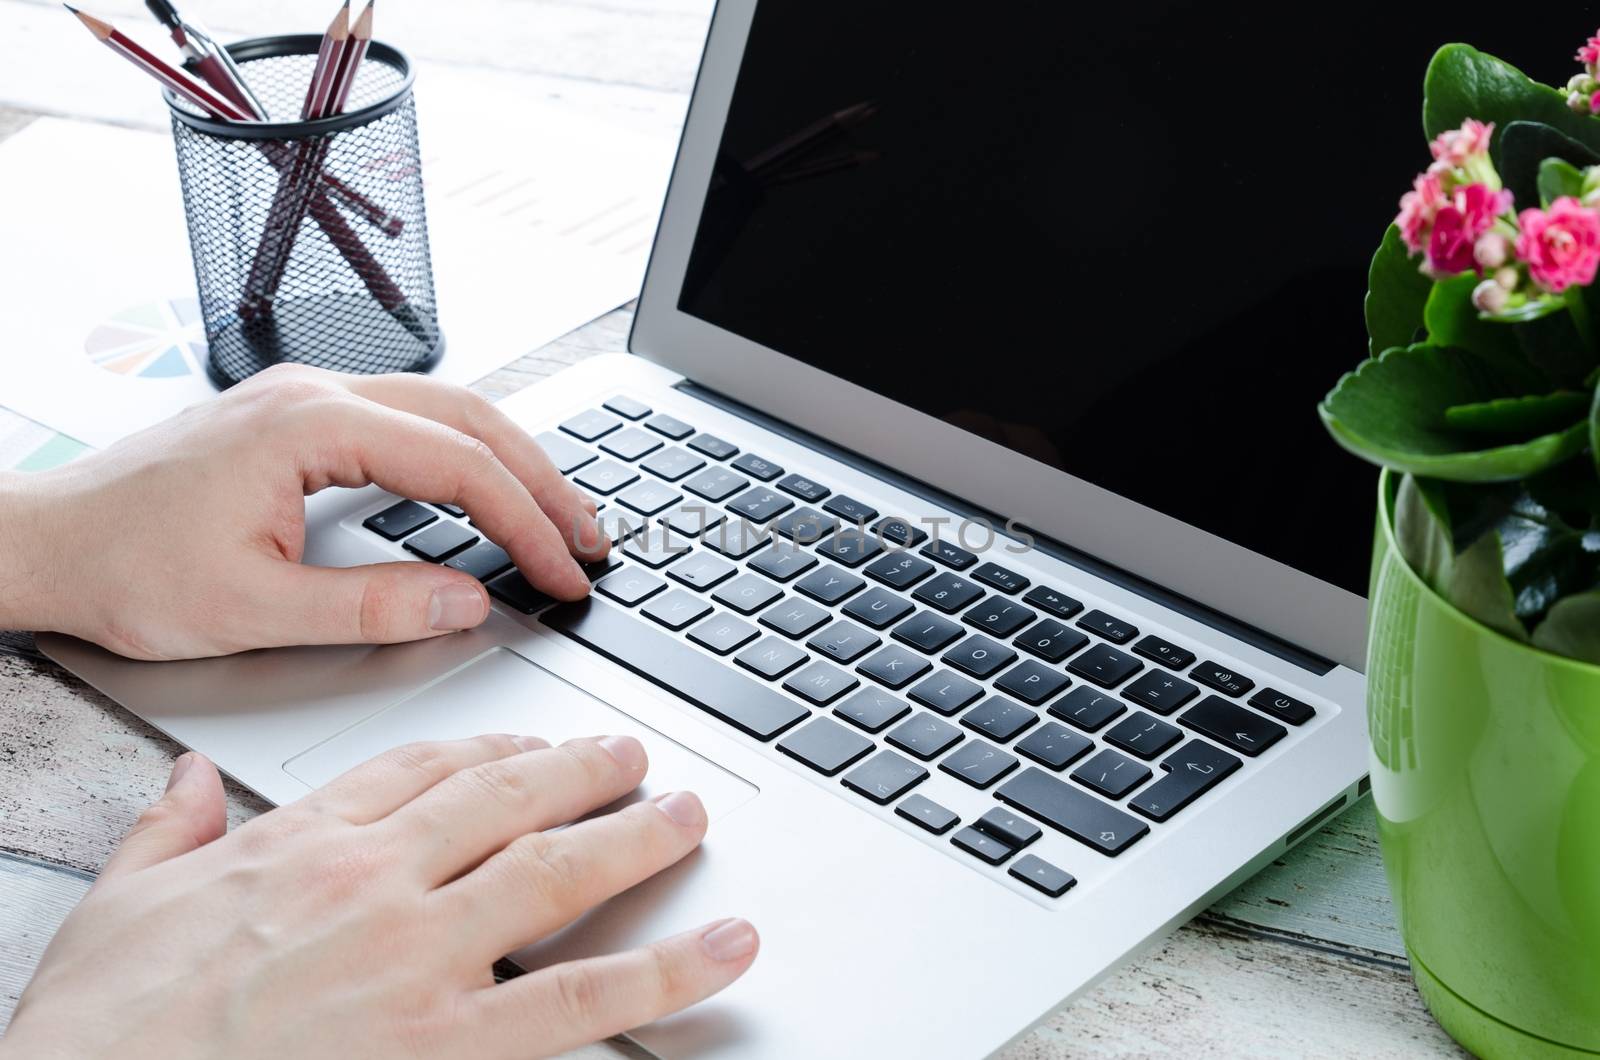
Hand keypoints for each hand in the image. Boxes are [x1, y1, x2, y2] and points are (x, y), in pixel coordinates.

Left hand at [0, 365, 607, 658]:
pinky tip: (483, 491)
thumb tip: (467, 601)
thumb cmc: (124, 569)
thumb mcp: (253, 610)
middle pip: (470, 418)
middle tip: (591, 538)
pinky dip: (464, 457)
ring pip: (445, 410)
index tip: (565, 574)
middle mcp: (315, 394)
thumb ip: (373, 607)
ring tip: (558, 515)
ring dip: (511, 461)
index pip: (458, 465)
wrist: (45, 542)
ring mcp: (306, 399)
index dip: (527, 523)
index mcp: (310, 427)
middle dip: (544, 479)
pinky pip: (409, 421)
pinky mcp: (297, 419)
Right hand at [2, 735, 757, 1059]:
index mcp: (300, 844)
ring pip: (556, 873)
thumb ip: (171, 831)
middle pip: (503, 801)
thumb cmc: (98, 1030)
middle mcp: (373, 884)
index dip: (488, 751)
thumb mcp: (119, 905)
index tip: (525, 744)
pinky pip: (578, 996)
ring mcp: (418, 958)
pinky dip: (664, 969)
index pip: (417, 771)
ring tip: (688, 820)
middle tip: (633, 759)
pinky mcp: (446, 1043)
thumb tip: (190, 781)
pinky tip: (721, 949)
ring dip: (637, 839)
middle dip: (581, 773)